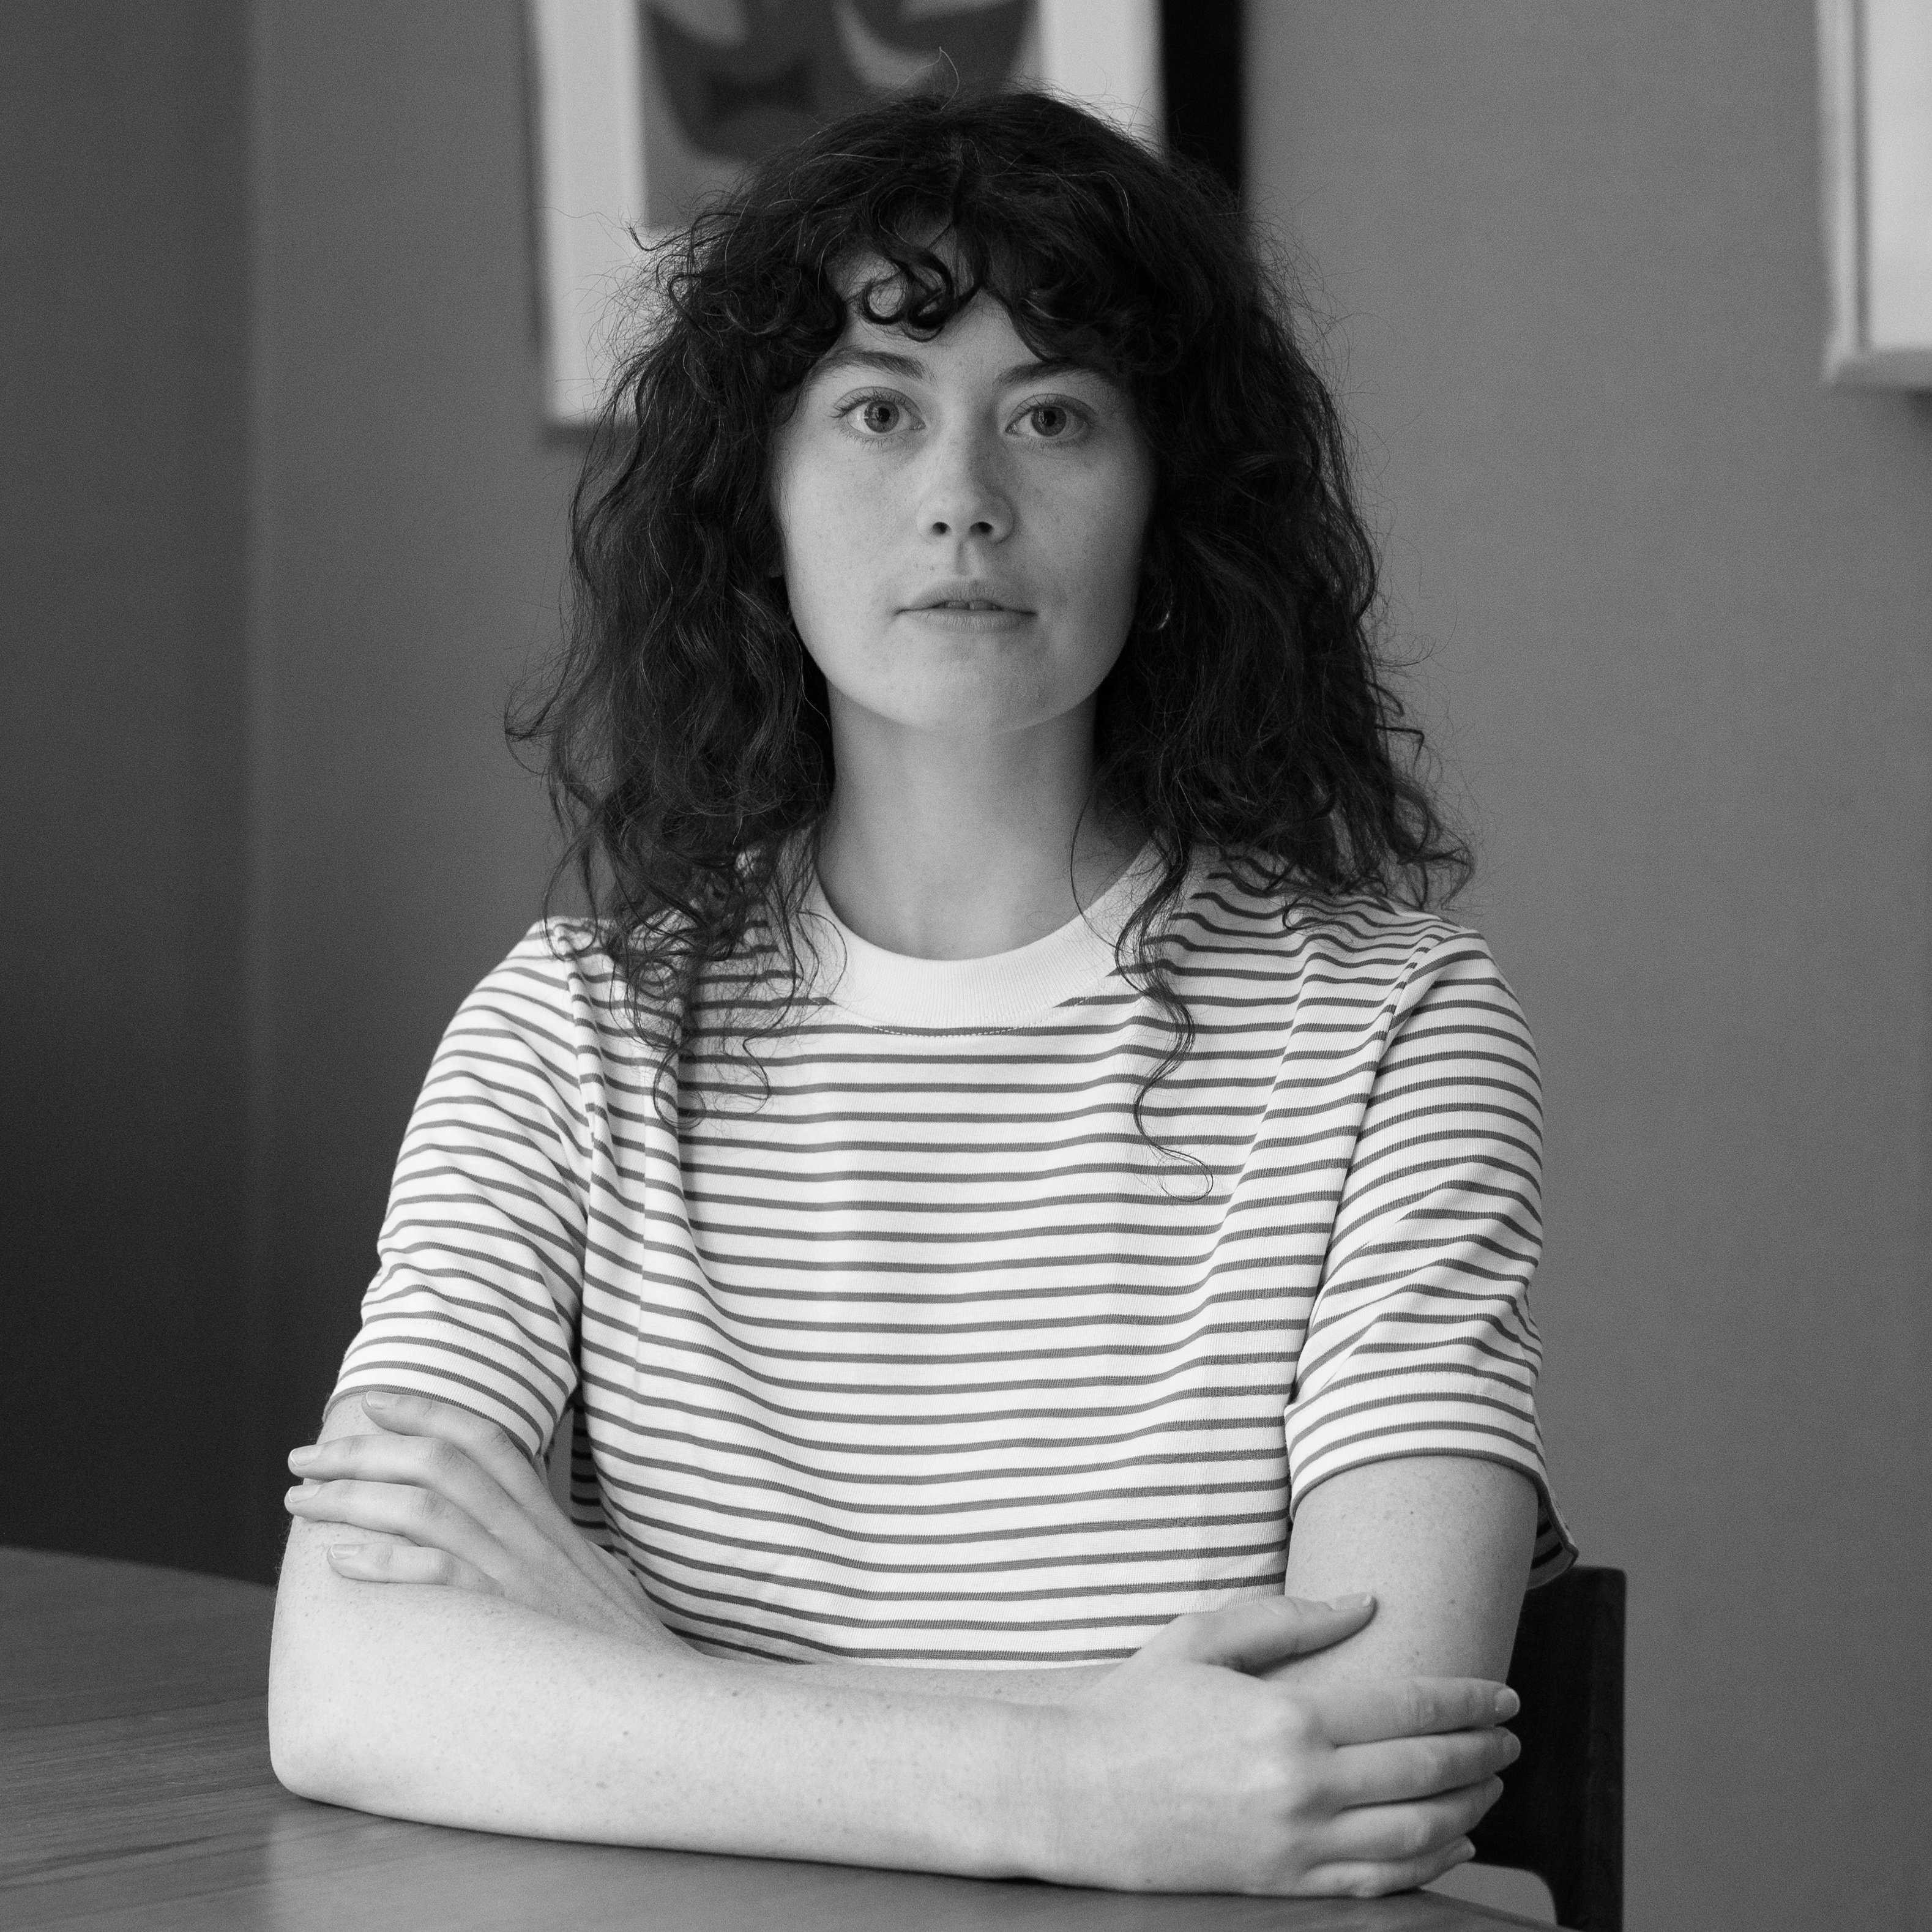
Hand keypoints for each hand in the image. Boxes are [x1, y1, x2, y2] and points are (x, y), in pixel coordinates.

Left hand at [285, 1391, 679, 1651]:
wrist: (664, 1695)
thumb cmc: (620, 1647)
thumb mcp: (590, 1575)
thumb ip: (547, 1549)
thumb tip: (509, 1536)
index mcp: (545, 1519)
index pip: (485, 1438)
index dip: (429, 1410)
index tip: (376, 1401)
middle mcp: (529, 1533)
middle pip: (439, 1462)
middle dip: (362, 1450)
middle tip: (303, 1456)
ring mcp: (519, 1570)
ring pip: (425, 1507)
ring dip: (352, 1497)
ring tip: (300, 1501)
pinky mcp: (509, 1614)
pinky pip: (438, 1572)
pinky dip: (384, 1560)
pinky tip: (341, 1561)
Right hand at [1035, 1595, 1517, 1896]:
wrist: (1076, 1793)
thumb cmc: (1136, 1706)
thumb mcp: (1202, 1637)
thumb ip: (1287, 1618)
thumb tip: (1365, 1603)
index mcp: (1287, 1717)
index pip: (1409, 1709)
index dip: (1466, 1701)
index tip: (1502, 1693)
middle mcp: (1303, 1786)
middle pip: (1426, 1772)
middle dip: (1482, 1752)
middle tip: (1511, 1736)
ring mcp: (1296, 1843)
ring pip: (1417, 1834)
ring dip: (1470, 1806)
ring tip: (1492, 1783)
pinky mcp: (1283, 1885)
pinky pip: (1379, 1882)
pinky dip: (1431, 1865)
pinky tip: (1455, 1843)